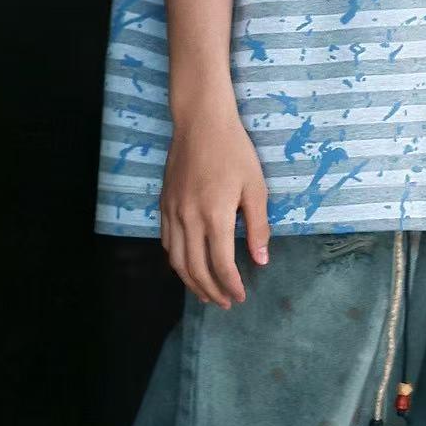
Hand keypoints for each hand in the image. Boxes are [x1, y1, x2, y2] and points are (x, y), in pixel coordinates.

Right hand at [158, 102, 270, 307]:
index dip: (231, 286)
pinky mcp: (164, 204)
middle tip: (225, 303)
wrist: (200, 122)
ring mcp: (172, 212)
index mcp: (214, 216)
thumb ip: (258, 226)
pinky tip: (188, 265)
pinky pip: (167, 243)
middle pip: (195, 269)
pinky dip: (177, 261)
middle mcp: (189, 219)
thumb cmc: (234, 151)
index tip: (240, 297)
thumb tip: (261, 260)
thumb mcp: (255, 187)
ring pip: (176, 261)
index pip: (221, 265)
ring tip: (206, 293)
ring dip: (191, 282)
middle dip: (211, 291)